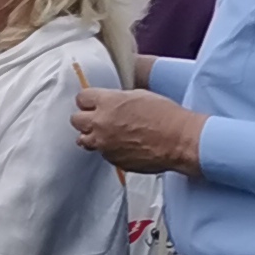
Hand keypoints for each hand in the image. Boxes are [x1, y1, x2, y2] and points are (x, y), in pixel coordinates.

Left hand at [75, 81, 200, 171]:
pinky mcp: (113, 159)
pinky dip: (109, 150)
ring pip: (84, 140)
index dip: (87, 101)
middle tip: (97, 118)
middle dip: (85, 118)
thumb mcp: (140, 95)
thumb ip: (117, 99)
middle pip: (75, 120)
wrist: (179, 141)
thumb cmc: (167, 117)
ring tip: (106, 134)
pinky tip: (123, 146)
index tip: (91, 103)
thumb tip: (110, 102)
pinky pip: (103, 154)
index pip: (81, 98)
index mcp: (107, 102)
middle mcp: (101, 123)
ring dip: (92, 136)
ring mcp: (104, 144)